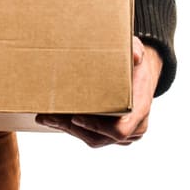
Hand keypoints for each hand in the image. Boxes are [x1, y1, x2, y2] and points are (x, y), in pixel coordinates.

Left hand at [35, 37, 162, 147]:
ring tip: (46, 117)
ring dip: (68, 129)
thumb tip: (135, 55)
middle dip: (72, 128)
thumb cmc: (137, 64)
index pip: (119, 130)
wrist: (143, 76)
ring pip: (93, 139)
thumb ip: (136, 50)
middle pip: (100, 137)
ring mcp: (125, 134)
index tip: (76, 117)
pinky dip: (72, 128)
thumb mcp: (137, 51)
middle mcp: (135, 127)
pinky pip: (91, 136)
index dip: (97, 128)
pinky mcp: (112, 134)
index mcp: (140, 110)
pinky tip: (53, 119)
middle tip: (49, 116)